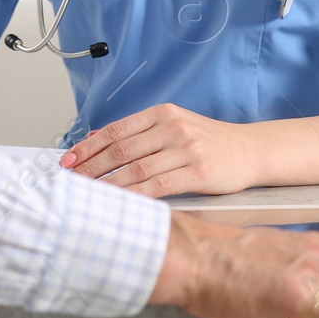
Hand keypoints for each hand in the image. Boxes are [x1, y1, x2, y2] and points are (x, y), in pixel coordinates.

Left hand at [60, 103, 256, 196]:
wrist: (250, 150)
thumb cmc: (208, 141)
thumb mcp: (173, 126)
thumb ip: (136, 132)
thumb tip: (94, 136)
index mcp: (161, 113)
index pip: (115, 130)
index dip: (87, 147)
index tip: (67, 160)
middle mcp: (172, 127)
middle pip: (120, 150)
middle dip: (90, 167)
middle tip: (69, 181)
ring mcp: (186, 149)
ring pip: (136, 169)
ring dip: (107, 184)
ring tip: (87, 195)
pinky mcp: (199, 172)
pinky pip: (159, 186)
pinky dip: (135, 195)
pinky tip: (120, 204)